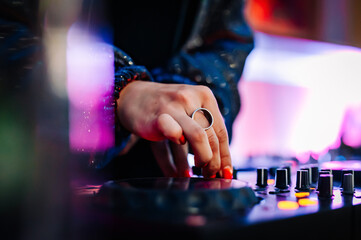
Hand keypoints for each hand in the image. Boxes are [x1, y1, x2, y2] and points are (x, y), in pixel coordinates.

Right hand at [116, 81, 232, 177]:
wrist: (132, 96)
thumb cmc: (165, 109)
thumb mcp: (188, 111)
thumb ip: (204, 132)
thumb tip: (220, 164)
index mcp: (204, 96)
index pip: (221, 131)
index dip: (225, 155)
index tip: (226, 173)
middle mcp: (191, 98)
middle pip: (211, 136)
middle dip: (214, 162)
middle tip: (209, 175)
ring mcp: (174, 106)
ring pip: (199, 137)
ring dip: (203, 159)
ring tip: (198, 171)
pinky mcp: (158, 117)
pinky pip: (174, 139)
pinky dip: (176, 160)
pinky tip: (178, 171)